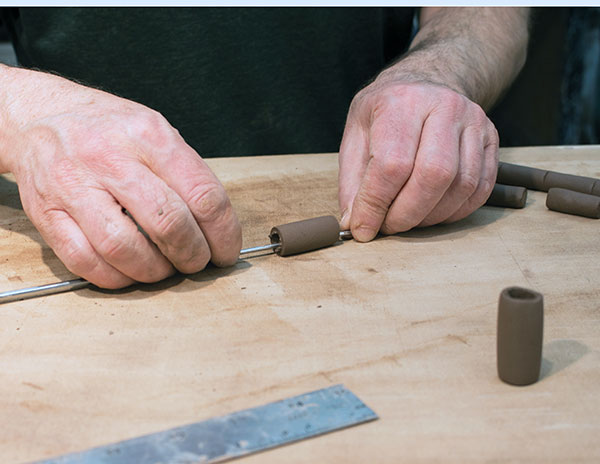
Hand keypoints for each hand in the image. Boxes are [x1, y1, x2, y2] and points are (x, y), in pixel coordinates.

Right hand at [2, 67, 240, 287]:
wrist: (39, 115)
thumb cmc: (108, 129)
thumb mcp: (155, 131)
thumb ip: (186, 174)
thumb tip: (217, 228)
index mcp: (149, 136)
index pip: (204, 195)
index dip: (224, 234)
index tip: (226, 252)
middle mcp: (111, 158)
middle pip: (168, 223)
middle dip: (192, 255)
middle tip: (197, 262)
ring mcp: (74, 185)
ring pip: (124, 248)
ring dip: (155, 272)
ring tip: (164, 269)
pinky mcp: (45, 213)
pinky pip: (85, 261)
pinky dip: (116, 278)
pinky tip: (129, 272)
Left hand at [338, 78, 498, 241]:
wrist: (426, 82)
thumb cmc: (386, 112)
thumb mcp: (356, 136)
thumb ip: (353, 182)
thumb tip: (355, 224)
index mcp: (401, 102)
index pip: (392, 164)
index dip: (376, 205)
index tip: (363, 228)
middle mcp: (443, 106)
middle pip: (433, 175)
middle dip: (407, 214)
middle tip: (388, 227)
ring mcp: (473, 121)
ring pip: (461, 185)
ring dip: (431, 216)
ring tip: (408, 218)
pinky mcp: (491, 138)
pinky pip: (481, 188)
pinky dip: (455, 211)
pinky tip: (432, 212)